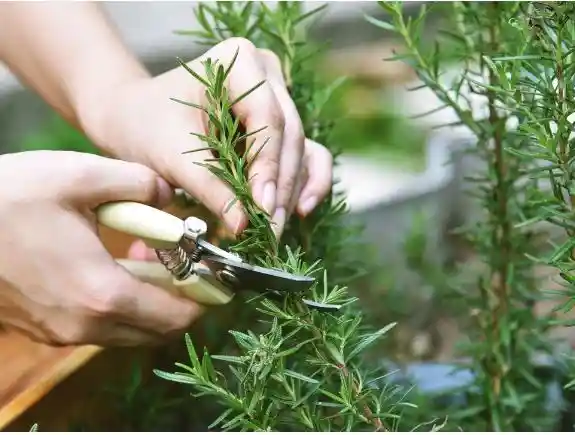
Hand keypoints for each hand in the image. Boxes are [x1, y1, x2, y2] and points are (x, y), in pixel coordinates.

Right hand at [0, 151, 201, 345]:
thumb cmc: (7, 200)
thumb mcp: (80, 177)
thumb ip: (139, 183)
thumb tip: (170, 195)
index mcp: (103, 292)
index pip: (176, 314)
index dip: (205, 297)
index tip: (217, 277)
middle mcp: (87, 325)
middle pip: (158, 329)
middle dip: (182, 301)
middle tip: (188, 265)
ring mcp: (65, 332)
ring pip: (131, 331)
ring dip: (152, 303)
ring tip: (153, 261)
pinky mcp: (48, 329)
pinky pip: (103, 327)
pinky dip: (122, 305)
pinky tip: (115, 267)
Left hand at [77, 37, 332, 237]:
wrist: (135, 118)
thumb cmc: (147, 127)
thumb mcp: (173, 156)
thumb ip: (211, 188)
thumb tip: (244, 225)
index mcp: (238, 62)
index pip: (266, 118)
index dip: (268, 166)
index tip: (262, 208)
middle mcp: (267, 74)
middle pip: (289, 135)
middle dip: (280, 187)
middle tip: (270, 230)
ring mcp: (278, 98)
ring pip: (300, 148)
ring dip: (290, 191)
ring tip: (275, 229)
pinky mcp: (281, 125)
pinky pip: (306, 153)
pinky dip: (306, 182)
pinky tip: (301, 211)